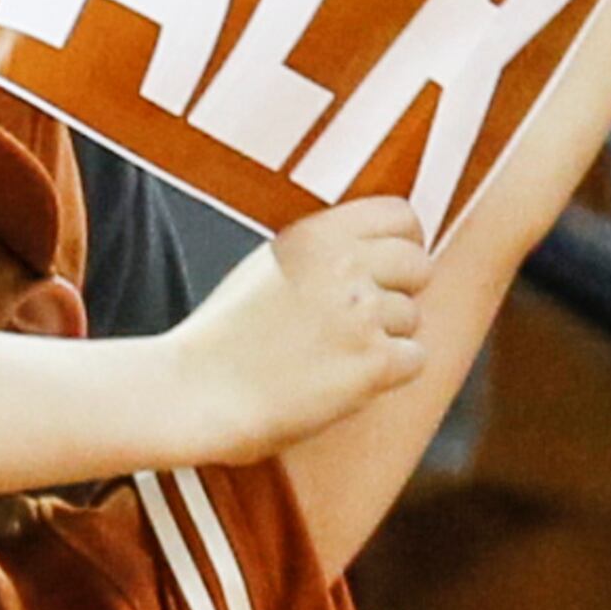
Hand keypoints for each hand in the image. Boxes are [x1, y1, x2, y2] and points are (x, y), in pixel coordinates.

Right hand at [169, 200, 432, 459]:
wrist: (191, 393)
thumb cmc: (222, 340)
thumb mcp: (268, 266)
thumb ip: (322, 253)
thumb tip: (377, 255)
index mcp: (317, 234)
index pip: (401, 216)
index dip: (403, 244)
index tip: (388, 271)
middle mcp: (344, 265)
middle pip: (419, 265)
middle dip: (399, 293)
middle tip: (362, 322)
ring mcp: (361, 313)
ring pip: (412, 318)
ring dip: (385, 340)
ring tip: (333, 357)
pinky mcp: (371, 362)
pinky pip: (414, 359)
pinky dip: (388, 375)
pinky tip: (345, 381)